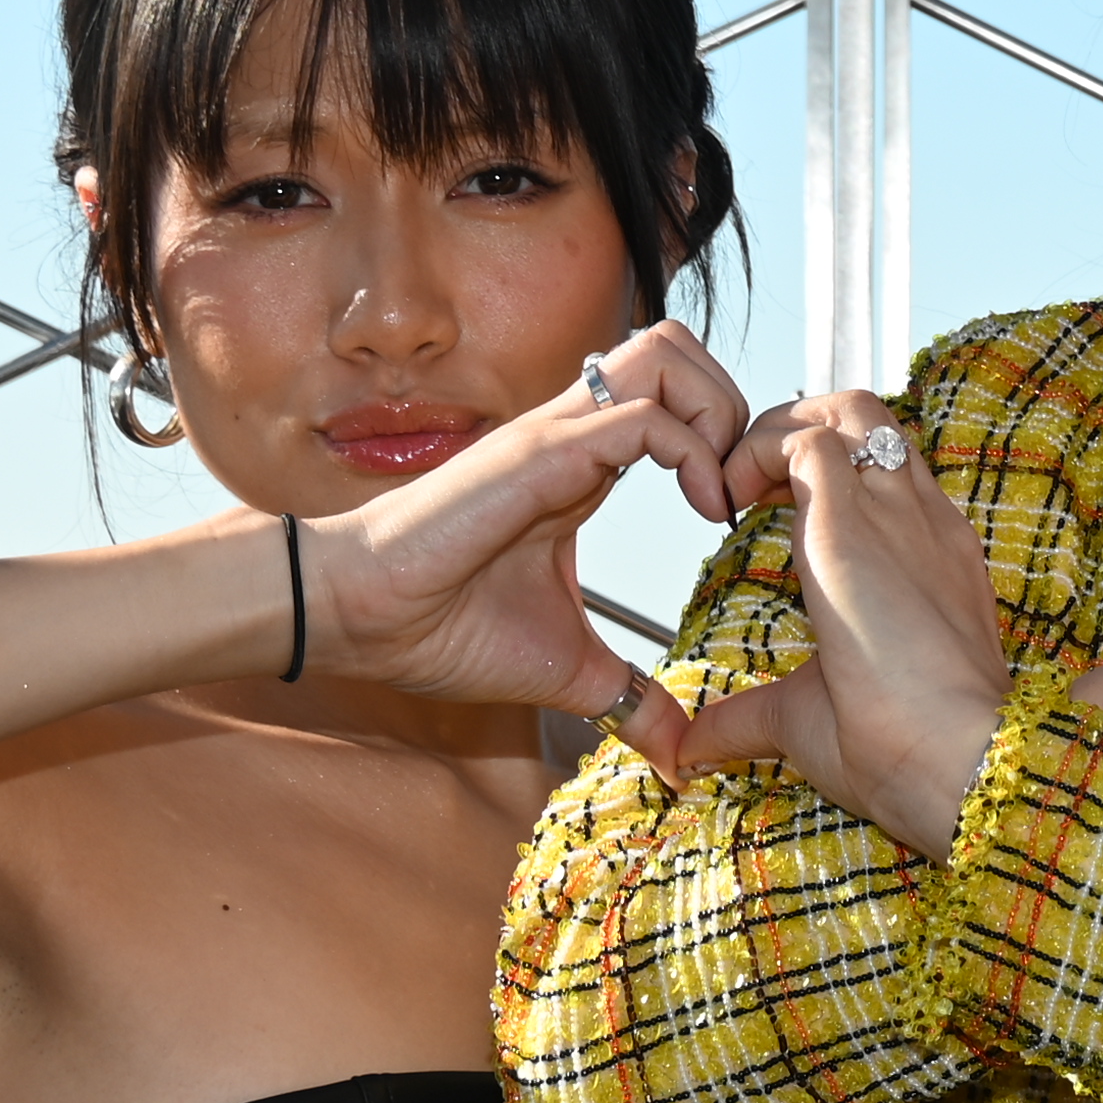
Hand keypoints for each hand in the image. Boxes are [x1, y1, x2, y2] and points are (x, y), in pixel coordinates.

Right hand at [301, 322, 748, 762]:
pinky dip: (693, 450)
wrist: (361, 618)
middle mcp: (576, 434)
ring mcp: (558, 435)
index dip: (727, 436)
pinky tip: (702, 513)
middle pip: (677, 348)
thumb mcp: (567, 669)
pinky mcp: (541, 454)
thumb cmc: (442, 628)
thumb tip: (678, 753)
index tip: (741, 515)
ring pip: (664, 354)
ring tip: (721, 491)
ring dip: (716, 410)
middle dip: (733, 403)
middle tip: (740, 487)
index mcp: (586, 465)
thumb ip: (629, 698)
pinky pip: (639, 415)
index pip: (674, 397)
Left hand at [669, 391, 1010, 849]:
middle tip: (746, 485)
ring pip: (847, 410)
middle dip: (799, 427)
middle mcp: (923, 523)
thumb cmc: (908, 751)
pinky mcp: (856, 522)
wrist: (961, 762)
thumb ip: (751, 718)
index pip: (886, 476)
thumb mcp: (813, 720)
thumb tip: (695, 747)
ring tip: (734, 483)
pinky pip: (804, 442)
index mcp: (932, 561)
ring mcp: (897, 515)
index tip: (769, 515)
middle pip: (871, 421)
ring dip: (781, 429)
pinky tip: (726, 506)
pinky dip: (755, 454)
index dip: (824, 477)